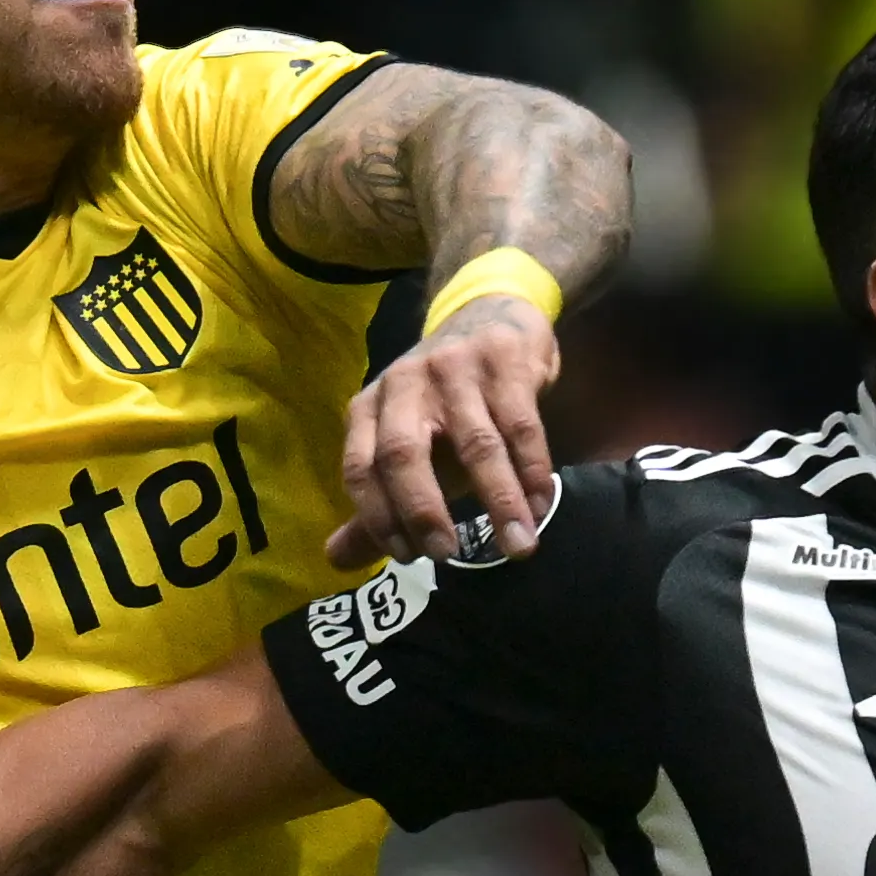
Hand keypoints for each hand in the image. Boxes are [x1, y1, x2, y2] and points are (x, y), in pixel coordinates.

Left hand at [329, 293, 559, 567]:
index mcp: (370, 406)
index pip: (360, 467)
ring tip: (520, 545)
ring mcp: (454, 367)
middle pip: (403, 452)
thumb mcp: (404, 443)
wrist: (491, 315)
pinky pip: (520, 426)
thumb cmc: (443, 398)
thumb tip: (334, 561)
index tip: (408, 558)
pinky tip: (540, 504)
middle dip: (422, 509)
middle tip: (448, 555)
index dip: (377, 516)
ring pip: (475, 443)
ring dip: (499, 500)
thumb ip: (377, 502)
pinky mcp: (504, 359)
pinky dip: (532, 471)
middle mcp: (404, 383)